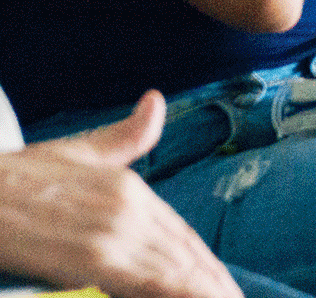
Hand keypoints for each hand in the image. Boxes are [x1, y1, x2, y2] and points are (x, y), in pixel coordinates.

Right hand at [0, 91, 242, 297]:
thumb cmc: (9, 181)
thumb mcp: (72, 154)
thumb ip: (122, 139)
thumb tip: (156, 102)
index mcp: (129, 187)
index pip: (181, 235)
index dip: (206, 267)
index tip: (228, 290)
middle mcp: (129, 206)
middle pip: (184, 255)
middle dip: (214, 286)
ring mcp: (112, 231)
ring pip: (174, 270)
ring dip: (204, 291)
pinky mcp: (92, 256)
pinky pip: (148, 281)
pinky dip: (178, 292)